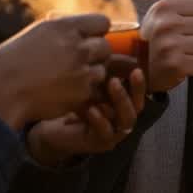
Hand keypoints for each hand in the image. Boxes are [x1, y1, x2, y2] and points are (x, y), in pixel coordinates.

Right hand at [0, 13, 111, 130]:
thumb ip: (62, 29)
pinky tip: (65, 93)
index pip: (102, 22)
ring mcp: (82, 71)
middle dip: (95, 54)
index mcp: (65, 27)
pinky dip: (84, 93)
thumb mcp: (36, 34)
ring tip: (66, 79)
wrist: (0, 93)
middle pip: (105, 47)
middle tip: (76, 62)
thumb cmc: (12, 62)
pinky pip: (94, 91)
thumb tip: (81, 26)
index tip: (87, 39)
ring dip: (90, 75)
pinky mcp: (82, 94)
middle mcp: (77, 47)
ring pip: (102, 70)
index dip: (96, 32)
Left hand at [26, 69, 146, 166]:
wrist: (52, 127)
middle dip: (132, 91)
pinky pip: (105, 133)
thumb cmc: (72, 102)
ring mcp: (113, 134)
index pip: (139, 94)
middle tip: (119, 77)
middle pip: (137, 107)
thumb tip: (108, 48)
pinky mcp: (99, 144)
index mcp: (123, 105)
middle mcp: (122, 120)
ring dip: (120, 102)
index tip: (136, 68)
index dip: (140, 83)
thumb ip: (102, 73)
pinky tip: (92, 109)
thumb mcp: (88, 85)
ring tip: (110, 85)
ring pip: (126, 121)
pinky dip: (100, 120)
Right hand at [141, 0, 192, 93]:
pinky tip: (182, 62)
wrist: (138, 67)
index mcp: (164, 7)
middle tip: (184, 40)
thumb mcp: (164, 13)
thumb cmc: (155, 37)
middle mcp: (165, 24)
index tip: (189, 23)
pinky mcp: (175, 65)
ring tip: (183, 51)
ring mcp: (170, 45)